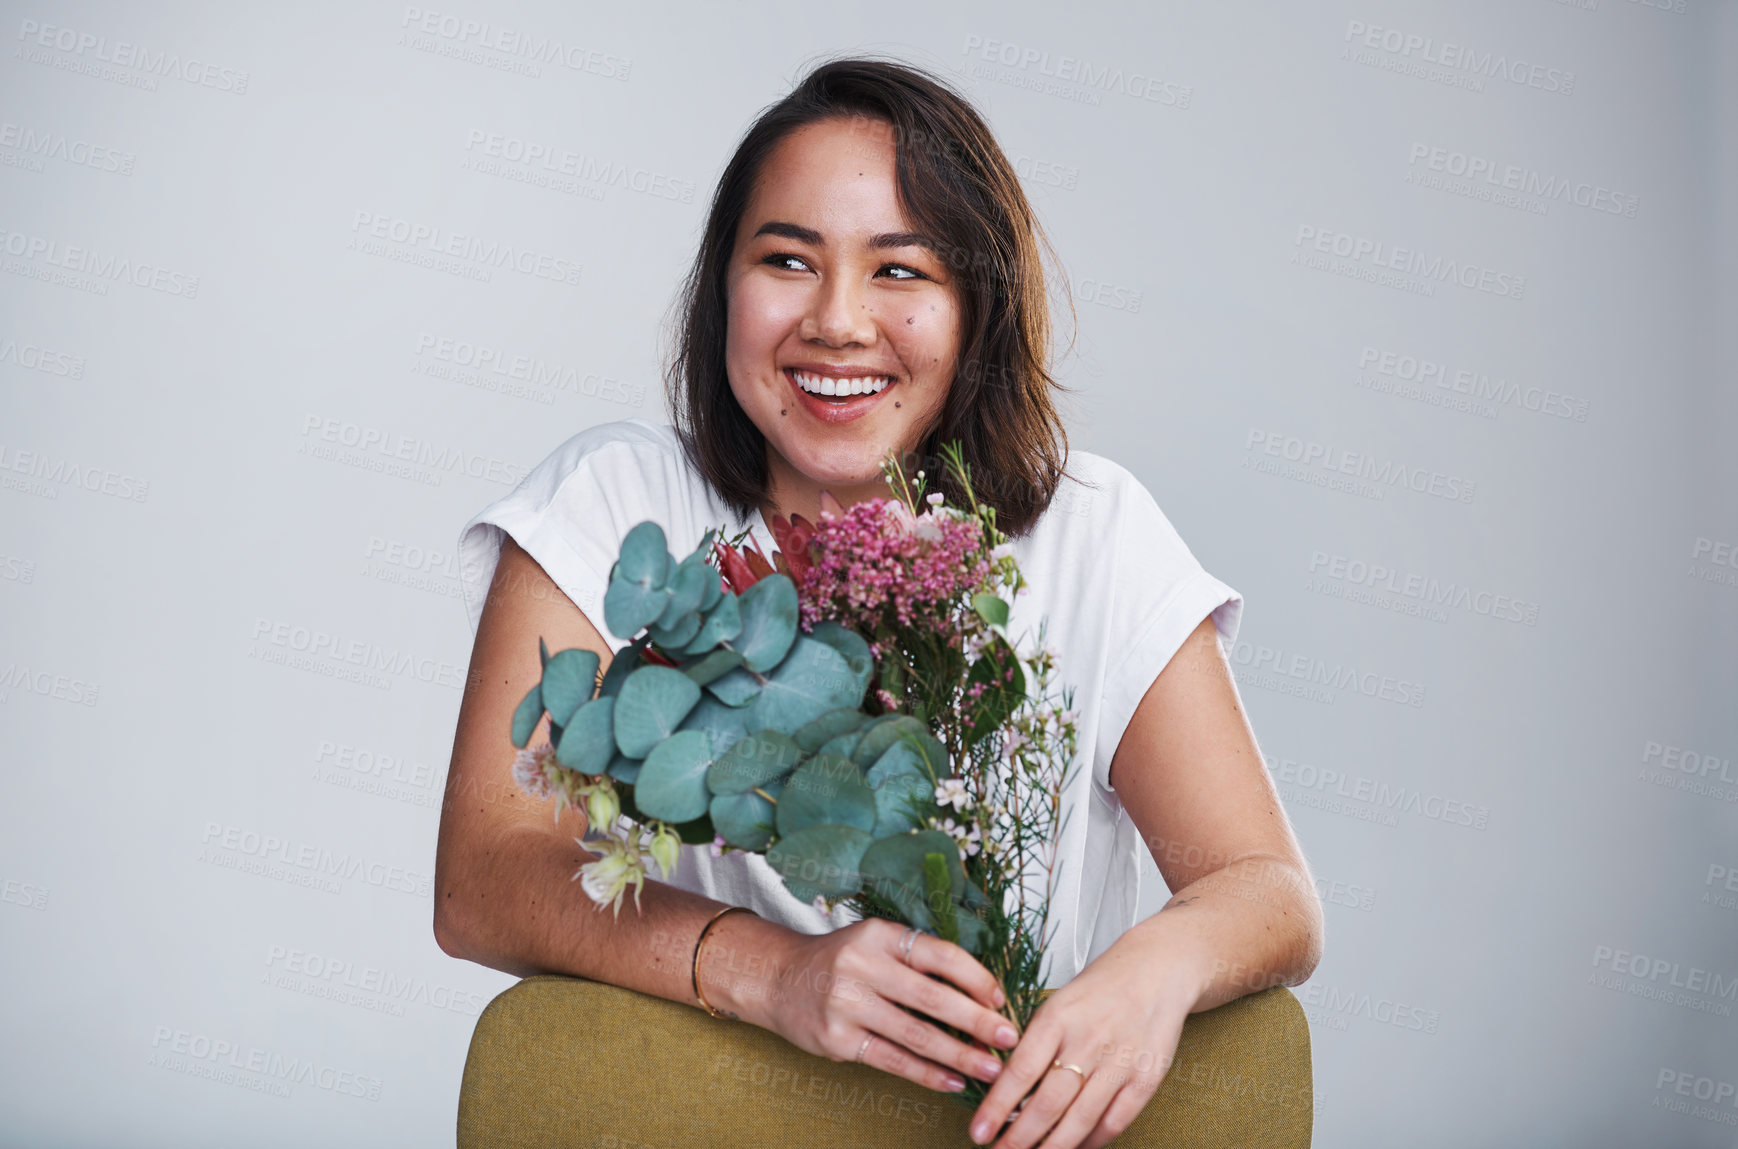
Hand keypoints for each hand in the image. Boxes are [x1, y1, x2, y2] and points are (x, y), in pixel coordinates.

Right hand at [755, 918, 1020, 1093]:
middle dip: (977, 1022)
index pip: (940, 955)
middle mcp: (862, 966)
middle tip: (1010, 1039)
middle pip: (932, 998)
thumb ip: (919, 960)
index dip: (976, 978)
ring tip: (992, 1069)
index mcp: (880, 935)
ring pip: (916, 1035)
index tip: (1001, 1000)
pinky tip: (954, 1082)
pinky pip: (893, 1060)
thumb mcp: (876, 942)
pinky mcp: (837, 1040)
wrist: (779, 978)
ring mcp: (846, 1005)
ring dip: (960, 1055)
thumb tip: (981, 995)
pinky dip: (928, 1074)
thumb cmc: (841, 960)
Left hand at [967, 949, 1193, 1147]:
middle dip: (1019, 1137)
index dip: (996, 1107)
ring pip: (1080, 1119)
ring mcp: (1120, 1062)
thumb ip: (1032, 1039)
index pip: (1020, 1071)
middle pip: (1048, 1103)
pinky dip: (1092, 1141)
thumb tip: (998, 1080)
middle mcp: (1089, 1041)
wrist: (1159, 969)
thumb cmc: (1102, 986)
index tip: (979, 1131)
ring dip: (1053, 1147)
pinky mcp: (1146, 1078)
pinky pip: (1114, 1122)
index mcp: (1059, 1017)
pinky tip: (1075, 1147)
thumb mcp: (1058, 1001)